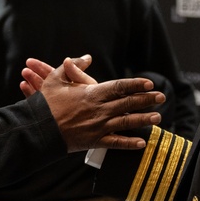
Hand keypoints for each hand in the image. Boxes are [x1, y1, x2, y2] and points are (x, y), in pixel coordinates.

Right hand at [24, 55, 164, 151]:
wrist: (38, 129)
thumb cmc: (45, 103)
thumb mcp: (55, 79)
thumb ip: (72, 67)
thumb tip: (85, 57)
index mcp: (92, 94)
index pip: (120, 87)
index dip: (136, 84)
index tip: (149, 83)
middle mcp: (99, 110)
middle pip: (128, 103)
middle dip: (146, 99)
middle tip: (161, 97)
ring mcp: (98, 126)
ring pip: (127, 122)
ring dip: (144, 119)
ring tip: (158, 117)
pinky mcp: (94, 141)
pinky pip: (116, 143)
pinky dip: (130, 143)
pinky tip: (142, 142)